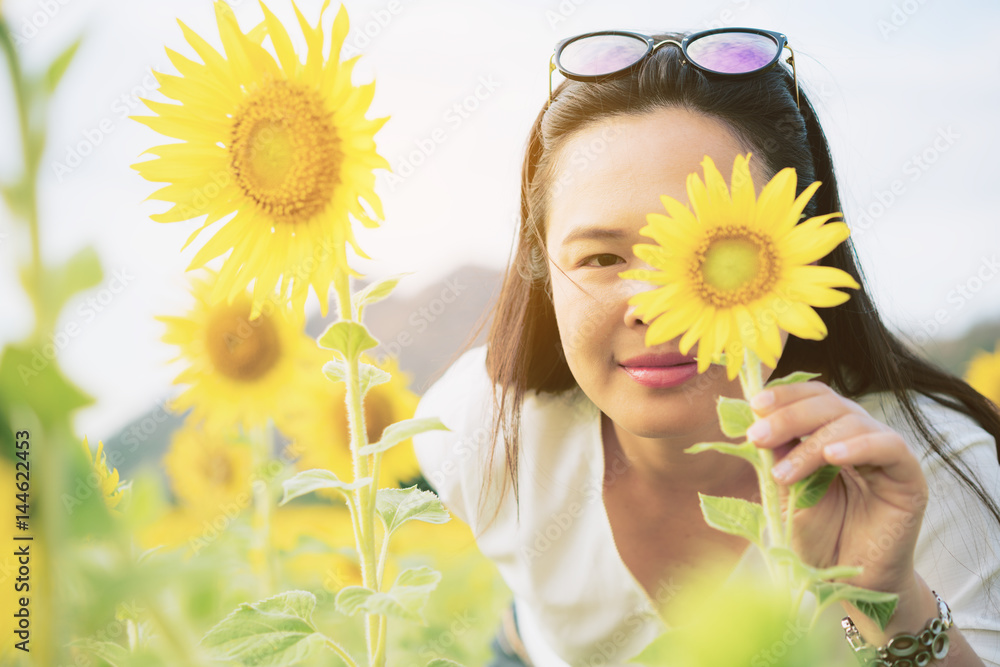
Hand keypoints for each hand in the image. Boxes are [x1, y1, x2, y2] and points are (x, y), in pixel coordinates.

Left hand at [746, 381, 929, 593]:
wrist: (853, 585)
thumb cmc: (821, 539)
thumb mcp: (789, 493)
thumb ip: (780, 457)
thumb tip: (757, 421)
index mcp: (831, 434)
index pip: (813, 398)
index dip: (785, 395)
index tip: (754, 404)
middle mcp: (860, 436)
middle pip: (829, 404)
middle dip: (789, 416)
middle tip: (757, 436)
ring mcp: (886, 453)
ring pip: (853, 422)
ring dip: (812, 443)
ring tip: (783, 473)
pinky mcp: (909, 476)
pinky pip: (889, 447)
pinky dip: (858, 446)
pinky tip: (832, 457)